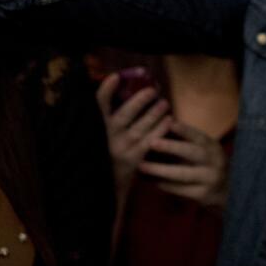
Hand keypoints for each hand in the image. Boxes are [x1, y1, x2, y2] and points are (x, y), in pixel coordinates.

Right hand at [95, 73, 171, 194]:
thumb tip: (115, 83)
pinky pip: (149, 142)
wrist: (101, 188)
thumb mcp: (97, 135)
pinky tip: (169, 121)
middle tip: (153, 90)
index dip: (107, 90)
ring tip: (164, 103)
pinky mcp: (134, 160)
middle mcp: (107, 137)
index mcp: (95, 128)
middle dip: (139, 101)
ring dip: (154, 114)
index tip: (116, 77)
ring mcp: (121, 149)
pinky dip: (161, 130)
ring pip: (140, 127)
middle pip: (124, 115)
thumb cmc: (102, 154)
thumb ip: (105, 112)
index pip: (98, 105)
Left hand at [137, 120, 227, 207]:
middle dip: (171, 147)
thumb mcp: (203, 150)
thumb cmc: (206, 164)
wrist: (227, 191)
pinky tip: (149, 180)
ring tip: (142, 166)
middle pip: (192, 153)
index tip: (168, 122)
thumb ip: (185, 141)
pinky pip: (180, 189)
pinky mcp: (203, 195)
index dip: (184, 129)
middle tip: (151, 142)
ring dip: (160, 170)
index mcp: (212, 146)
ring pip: (183, 174)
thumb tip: (159, 127)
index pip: (198, 135)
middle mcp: (214, 161)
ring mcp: (210, 179)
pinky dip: (163, 184)